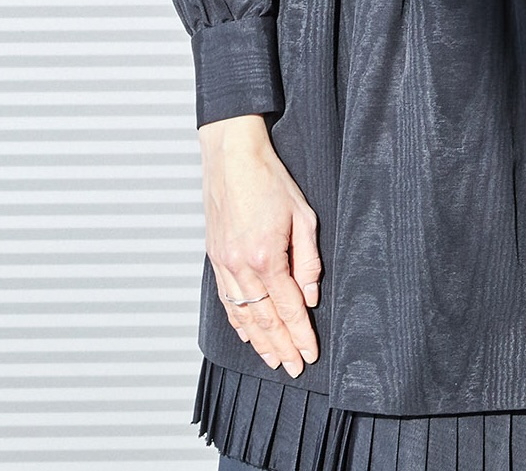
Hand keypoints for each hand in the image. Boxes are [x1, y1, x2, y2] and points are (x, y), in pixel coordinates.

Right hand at [198, 113, 321, 377]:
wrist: (231, 157)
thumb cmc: (269, 179)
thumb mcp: (303, 215)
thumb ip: (308, 260)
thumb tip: (311, 296)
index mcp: (267, 256)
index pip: (289, 308)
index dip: (301, 335)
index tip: (310, 354)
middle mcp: (242, 266)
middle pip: (265, 319)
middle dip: (282, 347)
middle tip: (294, 368)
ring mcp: (224, 264)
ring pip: (243, 315)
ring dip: (259, 342)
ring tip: (274, 360)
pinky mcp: (214, 257)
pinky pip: (226, 300)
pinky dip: (237, 321)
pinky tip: (247, 334)